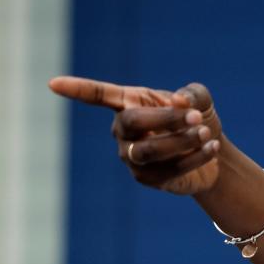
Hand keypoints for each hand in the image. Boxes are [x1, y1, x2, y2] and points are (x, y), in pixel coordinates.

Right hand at [48, 77, 222, 195]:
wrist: (211, 149)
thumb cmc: (198, 117)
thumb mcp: (199, 99)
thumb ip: (192, 95)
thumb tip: (180, 102)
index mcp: (128, 104)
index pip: (98, 95)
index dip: (77, 89)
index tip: (52, 83)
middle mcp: (123, 132)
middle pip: (132, 122)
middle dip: (166, 118)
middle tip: (195, 115)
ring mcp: (132, 158)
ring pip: (149, 151)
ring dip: (181, 141)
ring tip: (205, 132)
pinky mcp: (148, 179)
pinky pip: (168, 170)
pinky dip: (194, 157)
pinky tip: (212, 148)